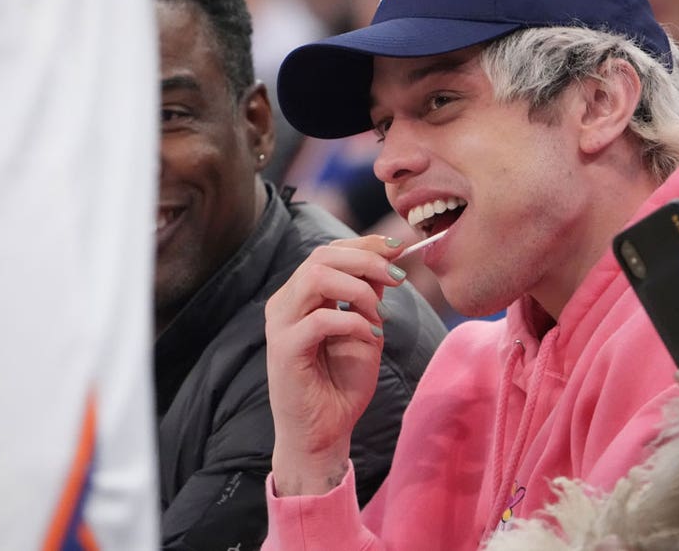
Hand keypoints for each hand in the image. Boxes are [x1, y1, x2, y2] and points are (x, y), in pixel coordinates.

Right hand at [266, 235, 406, 495]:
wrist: (324, 433)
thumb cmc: (341, 384)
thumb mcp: (365, 330)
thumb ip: (369, 297)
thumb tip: (388, 260)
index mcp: (301, 296)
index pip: (328, 252)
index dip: (364, 244)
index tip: (398, 249)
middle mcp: (285, 303)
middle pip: (322, 256)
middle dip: (366, 259)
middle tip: (398, 276)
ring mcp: (280, 325)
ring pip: (316, 277)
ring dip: (359, 288)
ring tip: (380, 313)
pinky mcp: (283, 349)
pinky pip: (320, 319)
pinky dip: (353, 321)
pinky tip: (370, 335)